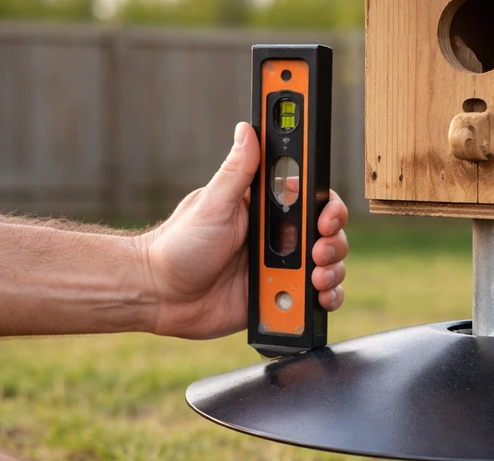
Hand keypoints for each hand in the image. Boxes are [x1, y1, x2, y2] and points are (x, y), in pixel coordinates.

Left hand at [135, 122, 348, 339]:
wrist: (160, 295)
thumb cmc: (178, 246)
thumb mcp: (211, 204)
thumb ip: (236, 171)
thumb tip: (248, 129)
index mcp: (265, 211)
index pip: (311, 200)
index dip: (328, 207)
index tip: (325, 216)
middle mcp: (277, 239)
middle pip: (327, 235)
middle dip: (333, 242)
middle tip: (318, 252)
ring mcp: (281, 269)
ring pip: (328, 266)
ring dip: (333, 271)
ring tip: (316, 278)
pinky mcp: (279, 298)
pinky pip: (315, 298)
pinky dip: (327, 298)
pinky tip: (319, 297)